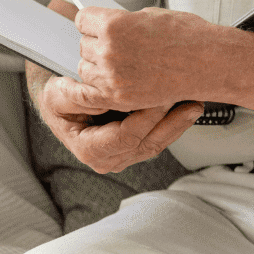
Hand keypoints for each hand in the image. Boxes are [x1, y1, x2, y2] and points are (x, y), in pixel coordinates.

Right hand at [26, 62, 202, 172]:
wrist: (60, 103)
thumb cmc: (58, 99)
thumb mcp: (58, 94)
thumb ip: (80, 96)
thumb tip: (105, 94)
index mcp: (90, 150)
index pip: (126, 136)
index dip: (146, 117)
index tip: (161, 97)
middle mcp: (109, 158)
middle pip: (147, 143)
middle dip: (172, 122)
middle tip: (190, 101)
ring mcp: (123, 155)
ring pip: (157, 142)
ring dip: (178, 124)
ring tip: (195, 103)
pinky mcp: (135, 146)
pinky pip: (158, 137)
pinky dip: (174, 122)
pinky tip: (186, 107)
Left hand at [72, 5, 221, 110]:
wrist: (209, 62)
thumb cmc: (187, 36)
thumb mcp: (150, 16)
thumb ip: (123, 23)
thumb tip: (108, 28)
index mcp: (114, 24)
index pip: (82, 19)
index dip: (91, 21)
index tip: (94, 24)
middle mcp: (109, 51)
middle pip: (83, 45)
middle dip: (96, 44)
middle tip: (117, 46)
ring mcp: (113, 77)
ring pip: (86, 70)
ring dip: (97, 67)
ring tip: (119, 64)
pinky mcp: (120, 98)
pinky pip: (90, 95)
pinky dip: (94, 90)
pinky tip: (103, 84)